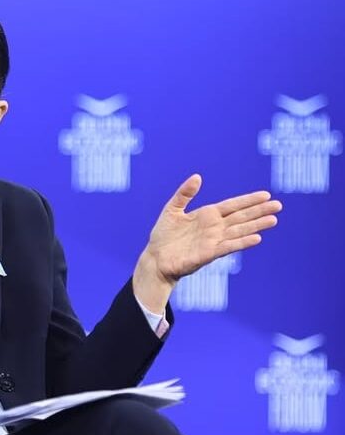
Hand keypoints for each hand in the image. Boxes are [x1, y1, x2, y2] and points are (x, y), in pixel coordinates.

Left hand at [133, 174, 281, 313]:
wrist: (156, 258)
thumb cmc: (164, 235)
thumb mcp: (172, 209)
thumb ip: (185, 194)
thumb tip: (197, 176)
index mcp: (207, 215)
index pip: (232, 206)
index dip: (249, 200)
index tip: (266, 194)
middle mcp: (214, 228)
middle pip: (241, 217)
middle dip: (259, 211)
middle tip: (279, 205)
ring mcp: (213, 241)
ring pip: (239, 231)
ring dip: (256, 226)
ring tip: (273, 220)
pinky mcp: (208, 254)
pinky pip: (228, 247)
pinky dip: (241, 242)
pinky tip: (256, 238)